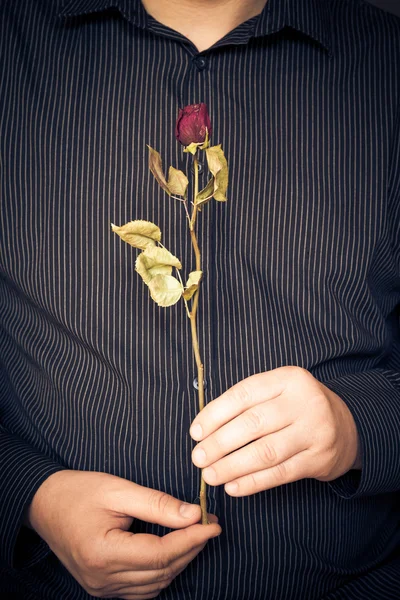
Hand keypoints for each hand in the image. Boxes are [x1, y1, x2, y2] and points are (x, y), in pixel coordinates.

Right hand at [27, 470, 220, 598]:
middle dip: (191, 548)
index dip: (192, 539)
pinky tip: (172, 553)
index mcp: (103, 553)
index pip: (161, 554)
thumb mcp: (118, 490)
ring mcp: (100, 587)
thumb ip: (157, 503)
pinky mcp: (101, 587)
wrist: (44, 504)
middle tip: (209, 523)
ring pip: (155, 584)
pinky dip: (162, 573)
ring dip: (180, 561)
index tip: (213, 522)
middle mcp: (102, 579)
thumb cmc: (78, 492)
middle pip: (161, 571)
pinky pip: (141, 590)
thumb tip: (193, 514)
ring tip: (195, 535)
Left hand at [190, 366, 360, 496]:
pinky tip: (233, 487)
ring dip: (232, 466)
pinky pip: (280, 474)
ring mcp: (315, 431)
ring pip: (265, 452)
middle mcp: (304, 402)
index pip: (244, 395)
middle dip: (219, 443)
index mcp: (288, 378)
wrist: (348, 427)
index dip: (215, 414)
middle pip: (253, 424)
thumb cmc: (297, 408)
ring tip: (210, 475)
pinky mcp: (320, 459)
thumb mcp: (279, 392)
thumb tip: (204, 429)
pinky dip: (253, 482)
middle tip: (197, 457)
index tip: (195, 432)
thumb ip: (248, 403)